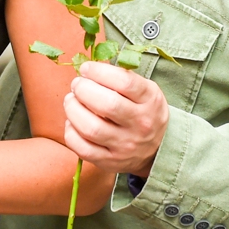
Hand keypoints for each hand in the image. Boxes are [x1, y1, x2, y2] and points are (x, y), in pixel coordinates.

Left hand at [62, 61, 168, 177]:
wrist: (157, 149)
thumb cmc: (143, 111)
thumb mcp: (145, 91)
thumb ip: (122, 78)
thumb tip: (89, 67)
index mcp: (150, 101)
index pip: (124, 82)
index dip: (99, 72)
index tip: (87, 68)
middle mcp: (140, 125)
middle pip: (107, 105)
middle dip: (83, 90)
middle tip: (77, 84)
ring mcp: (125, 146)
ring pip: (91, 128)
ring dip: (73, 109)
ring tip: (71, 100)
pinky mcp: (110, 161)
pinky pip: (82, 148)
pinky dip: (71, 132)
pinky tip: (73, 122)